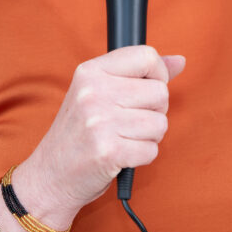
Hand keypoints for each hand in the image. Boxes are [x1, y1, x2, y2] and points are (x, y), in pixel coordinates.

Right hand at [10, 46, 185, 227]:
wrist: (51, 175)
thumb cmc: (79, 133)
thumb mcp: (99, 92)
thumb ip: (139, 74)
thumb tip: (180, 61)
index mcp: (90, 71)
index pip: (146, 56)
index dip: (158, 74)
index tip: (148, 88)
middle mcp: (93, 92)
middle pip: (160, 92)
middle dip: (154, 111)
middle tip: (129, 121)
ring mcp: (100, 121)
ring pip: (160, 123)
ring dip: (149, 136)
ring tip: (124, 138)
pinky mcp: (108, 151)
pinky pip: (152, 150)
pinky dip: (142, 156)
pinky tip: (121, 155)